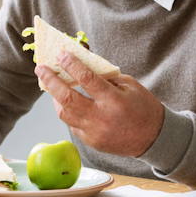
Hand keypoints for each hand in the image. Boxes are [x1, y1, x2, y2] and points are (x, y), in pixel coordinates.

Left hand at [36, 51, 163, 156]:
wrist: (154, 138)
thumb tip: (80, 61)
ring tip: (51, 84)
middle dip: (51, 81)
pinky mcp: (91, 142)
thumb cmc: (143, 107)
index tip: (60, 54)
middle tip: (41, 68)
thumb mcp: (129, 85)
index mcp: (114, 101)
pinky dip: (67, 111)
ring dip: (55, 97)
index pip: (87, 79)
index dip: (72, 65)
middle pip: (68, 98)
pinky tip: (66, 101)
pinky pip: (72, 124)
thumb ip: (105, 76)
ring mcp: (94, 132)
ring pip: (64, 113)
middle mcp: (102, 118)